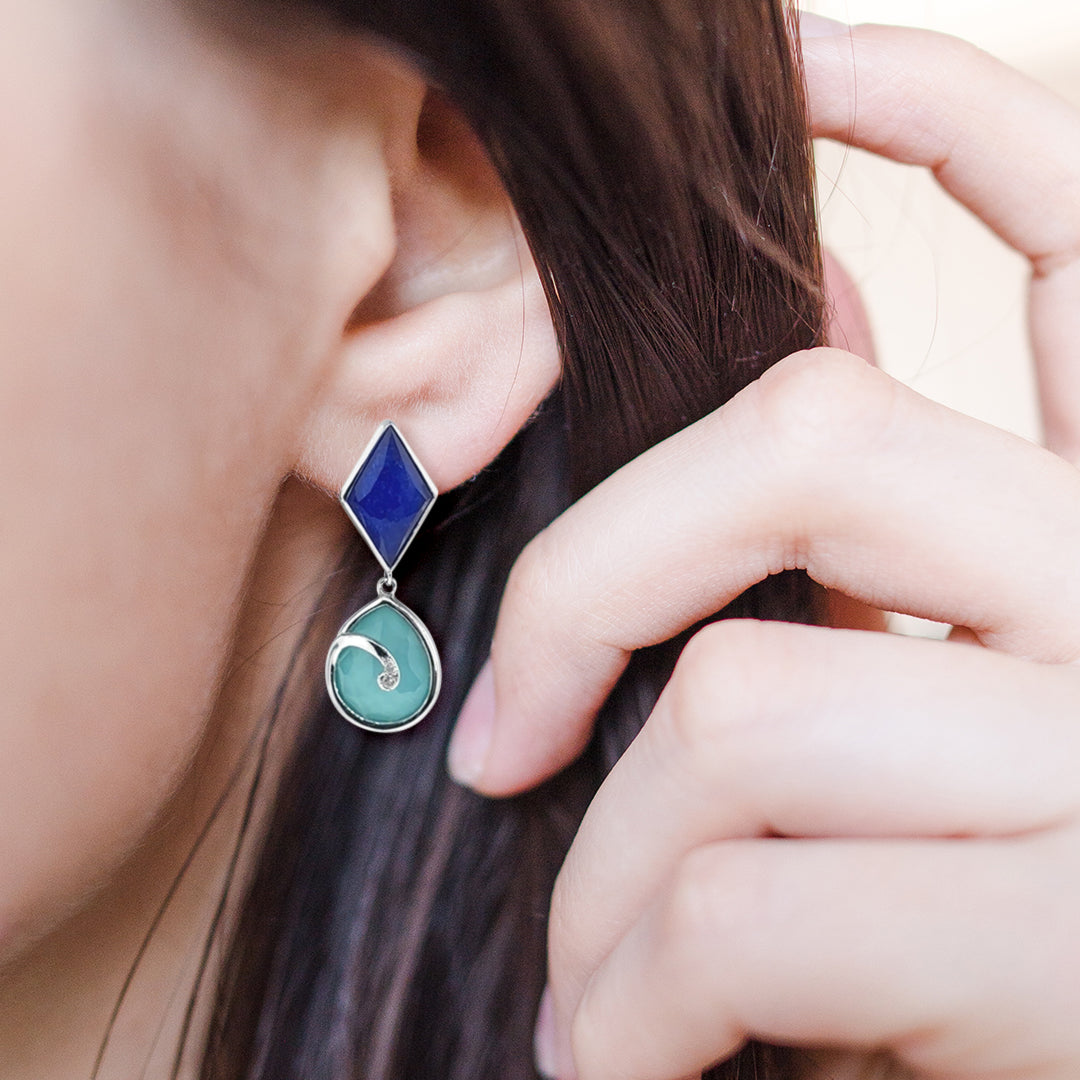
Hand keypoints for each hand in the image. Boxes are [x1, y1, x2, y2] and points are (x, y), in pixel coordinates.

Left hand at [447, 20, 1079, 1079]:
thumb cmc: (1037, 914)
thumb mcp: (995, 691)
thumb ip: (914, 532)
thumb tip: (821, 319)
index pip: (1079, 220)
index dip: (929, 102)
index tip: (789, 60)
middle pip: (800, 441)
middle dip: (587, 587)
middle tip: (503, 739)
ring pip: (742, 704)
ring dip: (610, 865)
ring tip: (596, 976)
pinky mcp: (1076, 947)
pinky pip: (754, 912)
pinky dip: (644, 989)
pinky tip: (624, 1046)